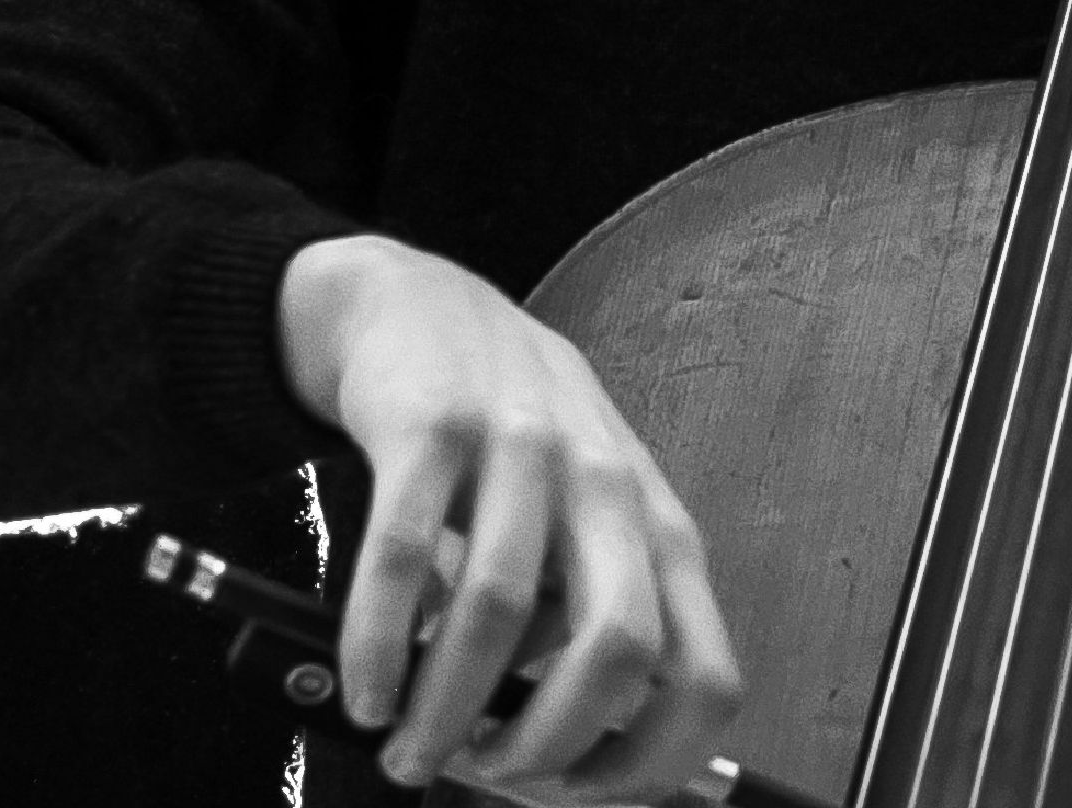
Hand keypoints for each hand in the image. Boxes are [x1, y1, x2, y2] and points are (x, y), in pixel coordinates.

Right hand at [277, 234, 740, 800]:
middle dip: (548, 746)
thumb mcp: (584, 517)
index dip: (653, 764)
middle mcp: (602, 481)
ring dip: (445, 711)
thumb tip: (565, 763)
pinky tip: (368, 690)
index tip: (584, 795)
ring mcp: (521, 446)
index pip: (704, 673)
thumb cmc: (514, 438)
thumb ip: (586, 618)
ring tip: (409, 746)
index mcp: (654, 523)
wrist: (424, 310)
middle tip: (488, 774)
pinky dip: (378, 648)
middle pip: (617, 648)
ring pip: (500, 612)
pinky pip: (402, 558)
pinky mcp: (433, 428)